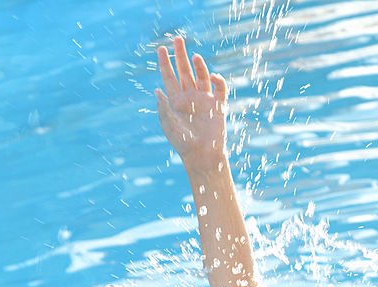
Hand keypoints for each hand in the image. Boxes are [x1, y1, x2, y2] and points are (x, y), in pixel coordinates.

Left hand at [156, 37, 227, 173]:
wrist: (203, 156)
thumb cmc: (183, 144)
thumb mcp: (169, 126)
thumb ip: (163, 108)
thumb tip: (157, 91)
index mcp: (176, 101)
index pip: (169, 77)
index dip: (165, 63)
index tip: (161, 49)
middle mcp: (190, 97)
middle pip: (184, 71)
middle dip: (180, 55)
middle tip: (178, 39)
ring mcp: (204, 99)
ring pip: (201, 76)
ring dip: (199, 65)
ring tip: (194, 56)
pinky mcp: (218, 105)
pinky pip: (220, 88)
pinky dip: (217, 80)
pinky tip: (213, 76)